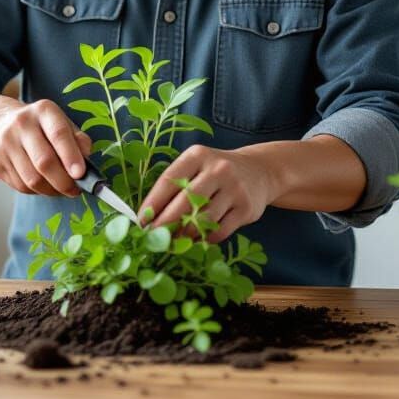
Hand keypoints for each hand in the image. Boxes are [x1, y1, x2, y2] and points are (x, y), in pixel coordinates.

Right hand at [0, 98, 91, 197]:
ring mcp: (5, 145)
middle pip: (44, 162)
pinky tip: (43, 184)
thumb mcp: (63, 123)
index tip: (81, 174)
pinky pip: (21, 187)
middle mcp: (21, 124)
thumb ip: (79, 140)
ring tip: (61, 189)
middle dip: (63, 182)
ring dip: (51, 190)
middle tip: (75, 190)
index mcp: (43, 110)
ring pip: (32, 180)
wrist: (2, 123)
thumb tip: (87, 162)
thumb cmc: (41, 126)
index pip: (58, 134)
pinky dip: (37, 191)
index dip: (71, 156)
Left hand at [138, 144, 274, 244]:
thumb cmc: (216, 172)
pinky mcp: (246, 208)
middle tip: (152, 239)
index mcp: (198, 155)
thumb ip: (176, 185)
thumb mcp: (197, 166)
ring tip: (171, 243)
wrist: (259, 171)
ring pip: (202, 220)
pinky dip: (203, 240)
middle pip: (185, 202)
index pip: (169, 180)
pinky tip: (195, 240)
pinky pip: (219, 232)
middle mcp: (218, 169)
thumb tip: (148, 216)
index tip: (140, 222)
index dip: (152, 203)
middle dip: (164, 224)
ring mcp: (234, 188)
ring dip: (184, 236)